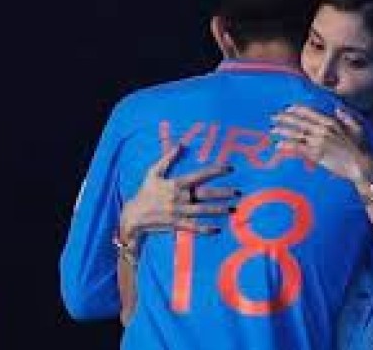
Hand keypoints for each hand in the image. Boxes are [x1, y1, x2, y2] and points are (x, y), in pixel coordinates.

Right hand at [119, 145, 238, 245]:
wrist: (134, 215)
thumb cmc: (146, 191)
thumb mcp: (154, 172)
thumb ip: (168, 158)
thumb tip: (180, 144)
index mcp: (176, 183)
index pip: (200, 175)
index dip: (216, 171)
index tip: (230, 168)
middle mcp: (179, 198)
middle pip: (205, 195)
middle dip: (223, 193)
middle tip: (238, 192)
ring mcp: (179, 212)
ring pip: (203, 211)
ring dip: (219, 210)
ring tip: (233, 208)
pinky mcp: (176, 224)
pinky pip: (193, 227)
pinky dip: (205, 229)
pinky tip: (217, 229)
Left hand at [270, 105, 372, 181]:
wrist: (362, 166)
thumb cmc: (362, 148)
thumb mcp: (357, 127)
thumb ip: (346, 116)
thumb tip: (337, 108)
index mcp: (332, 122)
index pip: (310, 112)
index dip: (297, 109)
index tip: (288, 108)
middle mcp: (322, 130)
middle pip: (299, 122)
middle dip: (284, 118)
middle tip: (273, 117)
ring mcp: (318, 142)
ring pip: (296, 134)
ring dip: (282, 131)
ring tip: (272, 130)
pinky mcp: (316, 155)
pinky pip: (298, 149)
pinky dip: (287, 146)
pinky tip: (278, 146)